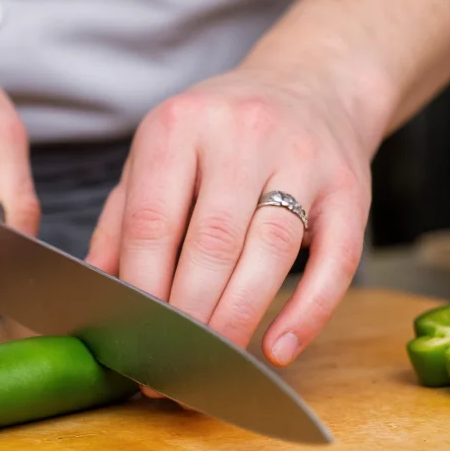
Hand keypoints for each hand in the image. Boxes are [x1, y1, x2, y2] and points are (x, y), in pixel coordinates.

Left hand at [86, 64, 377, 385]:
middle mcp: (243, 134)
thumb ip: (124, 216)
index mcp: (180, 126)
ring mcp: (304, 159)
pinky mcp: (352, 190)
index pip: (153, 222)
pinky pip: (336, 262)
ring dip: (238, 320)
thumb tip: (96, 286)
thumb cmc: (220, 132)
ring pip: (271, 254)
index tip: (131, 338)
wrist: (312, 84)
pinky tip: (278, 349)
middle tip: (170, 366)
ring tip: (214, 364)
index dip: (141, 289)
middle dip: (188, 316)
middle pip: (212, 244)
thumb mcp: (160, 153)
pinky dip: (307, 314)